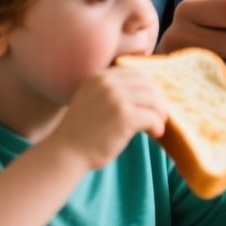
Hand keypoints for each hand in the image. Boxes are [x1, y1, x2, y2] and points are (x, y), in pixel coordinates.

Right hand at [46, 67, 166, 170]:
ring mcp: (117, 99)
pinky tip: (155, 134)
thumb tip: (147, 91)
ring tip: (156, 126)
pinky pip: (153, 117)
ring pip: (154, 100)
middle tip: (159, 115)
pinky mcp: (124, 117)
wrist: (65, 152)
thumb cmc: (81, 131)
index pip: (136, 73)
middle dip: (157, 100)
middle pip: (148, 85)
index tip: (152, 101)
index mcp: (100, 77)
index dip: (149, 87)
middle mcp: (108, 84)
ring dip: (159, 114)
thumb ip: (111, 91)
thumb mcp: (91, 100)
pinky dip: (158, 126)